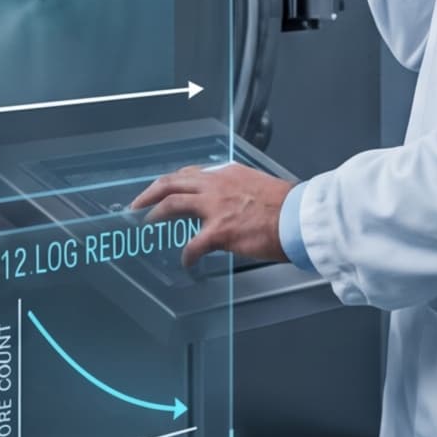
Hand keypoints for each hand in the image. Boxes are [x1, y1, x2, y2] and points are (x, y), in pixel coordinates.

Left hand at [130, 163, 293, 267]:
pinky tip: (186, 262)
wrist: (300, 218)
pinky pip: (193, 245)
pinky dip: (187, 255)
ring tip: (145, 225)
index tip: (163, 189)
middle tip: (136, 205)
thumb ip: (238, 190)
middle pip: (171, 183)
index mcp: (226, 174)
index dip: (172, 183)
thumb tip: (232, 202)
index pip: (190, 174)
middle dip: (149, 193)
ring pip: (172, 204)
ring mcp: (215, 207)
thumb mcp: (258, 186)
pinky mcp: (219, 231)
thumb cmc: (288, 205)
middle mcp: (216, 185)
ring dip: (154, 215)